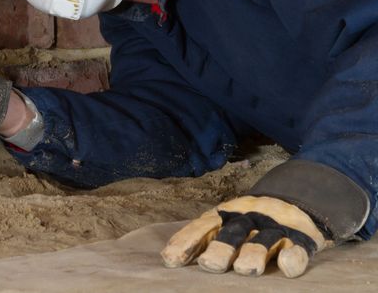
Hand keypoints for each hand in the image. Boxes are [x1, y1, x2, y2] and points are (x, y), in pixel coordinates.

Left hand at [161, 196, 330, 277]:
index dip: (187, 242)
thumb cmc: (249, 223)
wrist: (296, 200)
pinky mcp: (300, 238)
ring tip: (244, 269)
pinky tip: (287, 267)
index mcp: (224, 216)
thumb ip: (203, 239)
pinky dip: (293, 257)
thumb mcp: (225, 224)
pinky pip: (297, 248)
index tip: (170, 259)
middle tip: (209, 265)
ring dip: (254, 253)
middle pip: (232, 233)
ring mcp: (274, 227)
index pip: (202, 227)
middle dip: (220, 248)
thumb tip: (169, 259)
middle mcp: (247, 219)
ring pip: (263, 240)